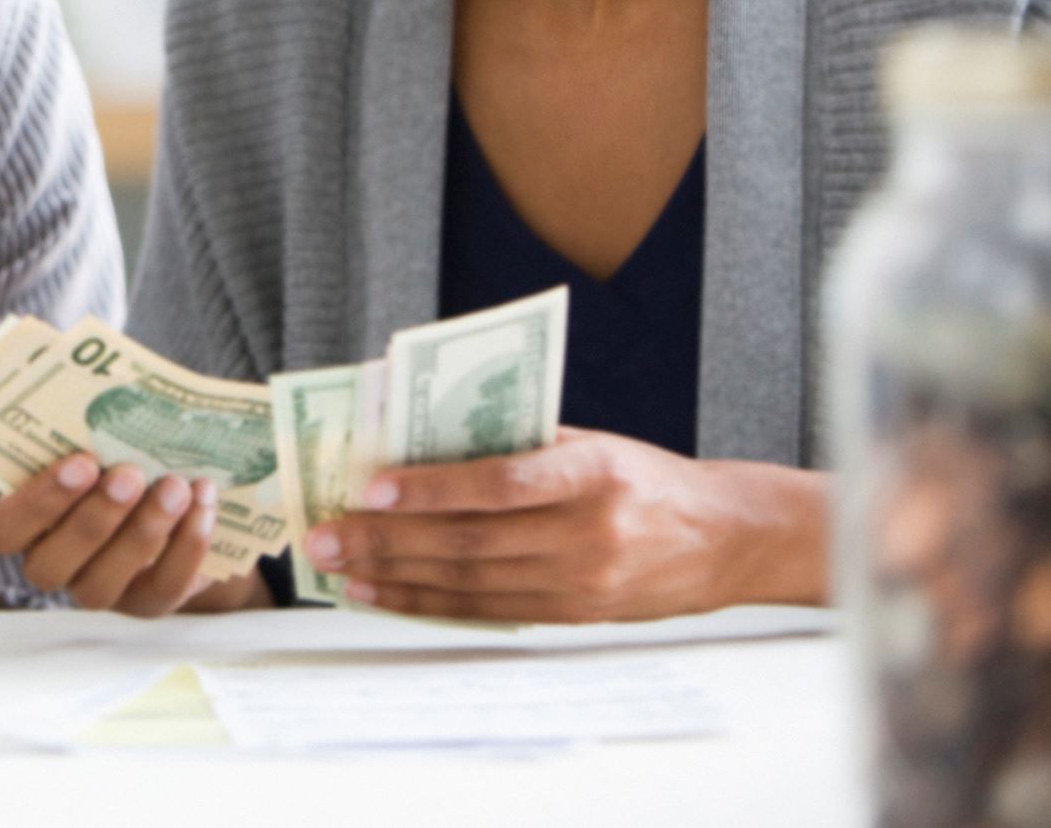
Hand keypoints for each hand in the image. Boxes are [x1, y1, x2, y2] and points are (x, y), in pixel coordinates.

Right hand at [0, 453, 265, 615]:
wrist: (171, 499)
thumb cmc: (119, 457)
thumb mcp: (99, 443)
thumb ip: (92, 430)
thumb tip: (112, 390)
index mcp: (23, 522)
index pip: (5, 529)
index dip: (39, 501)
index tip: (81, 462)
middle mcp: (51, 564)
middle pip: (50, 564)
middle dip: (93, 519)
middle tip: (130, 474)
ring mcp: (97, 590)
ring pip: (102, 583)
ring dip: (143, 531)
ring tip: (175, 486)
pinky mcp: (147, 604)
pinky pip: (163, 587)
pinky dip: (187, 546)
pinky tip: (203, 504)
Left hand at [307, 428, 830, 623]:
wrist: (725, 538)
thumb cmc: (641, 475)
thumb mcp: (589, 441)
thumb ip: (516, 443)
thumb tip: (417, 436)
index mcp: (594, 472)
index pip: (501, 481)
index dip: (433, 487)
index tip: (373, 485)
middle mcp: (588, 532)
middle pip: (471, 540)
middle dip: (387, 540)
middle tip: (325, 537)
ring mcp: (582, 581)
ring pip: (471, 582)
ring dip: (395, 577)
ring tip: (340, 567)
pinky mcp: (574, 614)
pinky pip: (487, 612)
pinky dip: (428, 603)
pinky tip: (384, 594)